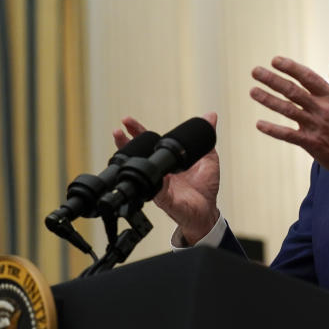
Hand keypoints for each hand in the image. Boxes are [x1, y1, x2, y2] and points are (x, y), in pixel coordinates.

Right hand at [113, 113, 220, 243]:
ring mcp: (160, 186)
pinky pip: (159, 192)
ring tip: (123, 144)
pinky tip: (157, 175)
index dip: (138, 131)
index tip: (126, 120)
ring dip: (132, 161)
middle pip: (139, 155)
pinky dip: (158, 184)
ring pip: (143, 173)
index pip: (150, 143)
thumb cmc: (204, 187)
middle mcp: (160, 173)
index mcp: (168, 162)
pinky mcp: (167, 200)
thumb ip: (207, 138)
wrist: (206, 211)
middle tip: (117, 131)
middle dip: (125, 143)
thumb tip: (211, 116)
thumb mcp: (208, 159)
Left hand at [251, 57, 328, 181]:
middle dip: (272, 80)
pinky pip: (288, 135)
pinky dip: (273, 130)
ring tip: (252, 91)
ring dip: (268, 100)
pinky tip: (259, 124)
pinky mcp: (311, 143)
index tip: (275, 60)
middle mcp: (322, 109)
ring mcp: (316, 126)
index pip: (308, 77)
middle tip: (255, 71)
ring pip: (287, 110)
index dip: (290, 67)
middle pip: (293, 91)